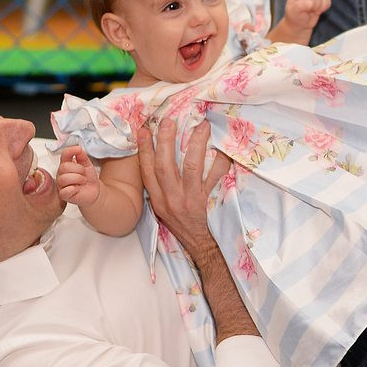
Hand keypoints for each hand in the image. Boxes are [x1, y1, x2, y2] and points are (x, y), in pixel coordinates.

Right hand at [57, 145, 100, 207]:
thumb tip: (78, 148)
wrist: (93, 191)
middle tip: (84, 174)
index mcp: (66, 164)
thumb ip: (82, 156)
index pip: (64, 154)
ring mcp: (61, 184)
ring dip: (78, 179)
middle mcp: (61, 173)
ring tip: (83, 181)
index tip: (79, 149)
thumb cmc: (88, 178)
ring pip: (64, 178)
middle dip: (79, 169)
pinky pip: (64, 191)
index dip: (70, 150)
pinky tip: (78, 188)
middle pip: (64, 167)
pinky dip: (74, 189)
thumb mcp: (87, 165)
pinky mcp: (63, 195)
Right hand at [136, 118, 229, 267]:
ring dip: (195, 144)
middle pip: (164, 165)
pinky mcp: (207, 202)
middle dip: (165, 140)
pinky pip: (215, 178)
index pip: (146, 171)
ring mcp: (189, 200)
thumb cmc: (183, 223)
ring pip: (190, 167)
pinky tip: (223, 149)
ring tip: (202, 126)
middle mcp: (171, 199)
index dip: (143, 150)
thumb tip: (159, 156)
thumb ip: (161, 186)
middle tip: (169, 120)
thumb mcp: (164, 207)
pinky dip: (220, 162)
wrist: (201, 245)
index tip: (143, 129)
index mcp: (158, 199)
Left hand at [284, 0, 330, 34]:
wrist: (300, 23)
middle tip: (310, 12)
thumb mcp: (295, 13)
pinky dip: (326, 6)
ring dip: (321, 7)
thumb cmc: (296, 18)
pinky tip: (319, 10)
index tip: (306, 11)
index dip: (313, 6)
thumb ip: (300, 6)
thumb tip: (311, 3)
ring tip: (314, 11)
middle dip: (317, 7)